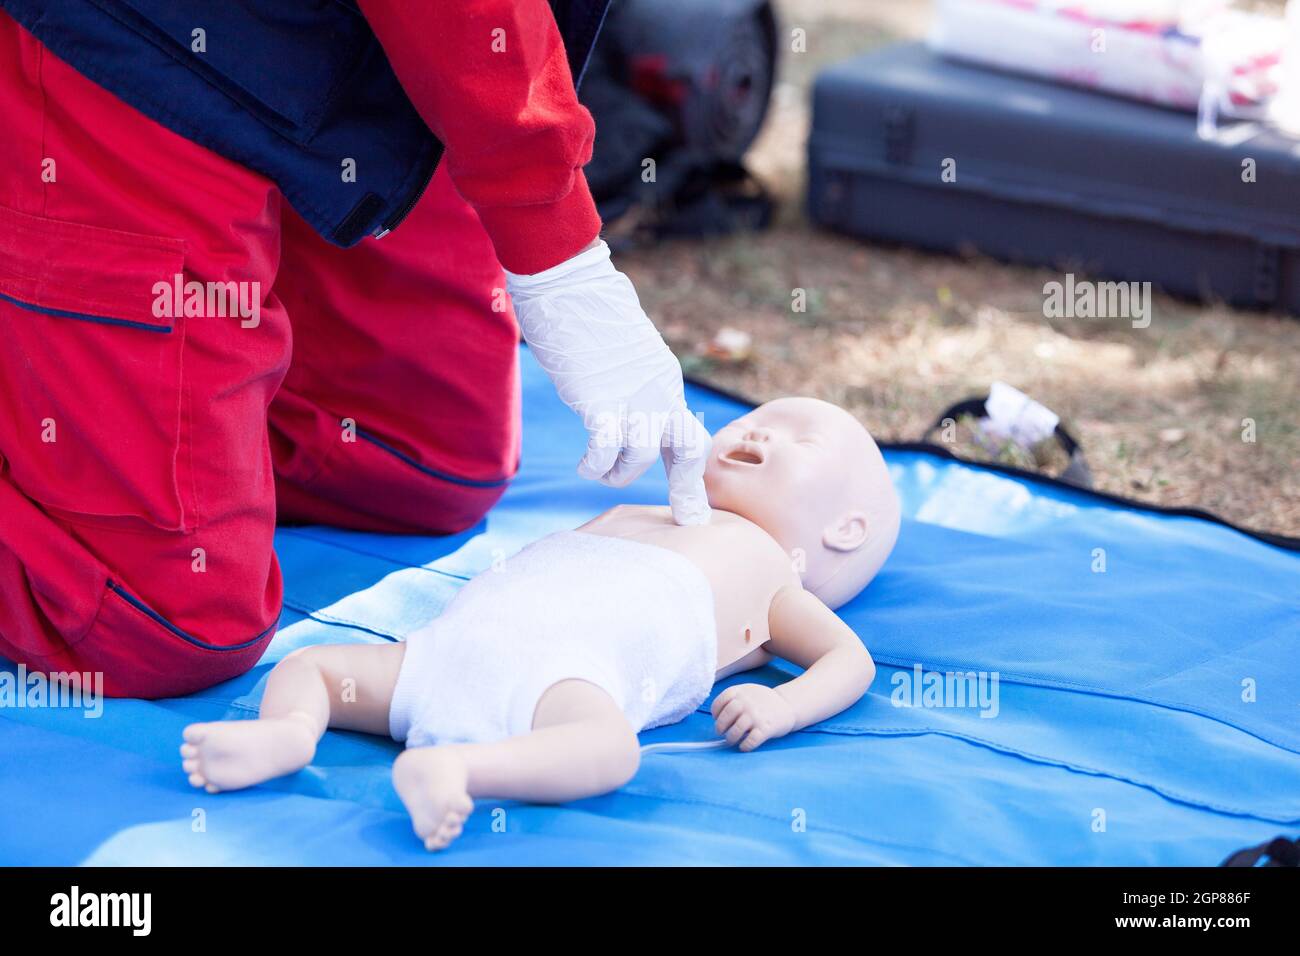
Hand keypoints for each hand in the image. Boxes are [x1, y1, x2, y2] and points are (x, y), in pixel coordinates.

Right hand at [505, 240, 711, 524]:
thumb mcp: (619, 345)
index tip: (691, 497)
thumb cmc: (583, 303)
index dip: (687, 463)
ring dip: (619, 473)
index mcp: (663, 375)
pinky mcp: (600, 398)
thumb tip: (615, 378)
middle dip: (687, 486)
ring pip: (642, 455)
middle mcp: (658, 387)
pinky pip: (605, 447)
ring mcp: (632, 394)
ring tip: (598, 470)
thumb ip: (627, 370)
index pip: (687, 427)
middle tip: (688, 517)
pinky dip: (595, 463)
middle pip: (688, 446)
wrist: (566, 280)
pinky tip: (584, 463)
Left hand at [711, 684, 796, 751]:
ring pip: (736, 731)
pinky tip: (744, 746)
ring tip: (731, 740)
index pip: (720, 701)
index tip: (716, 718)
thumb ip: (734, 698)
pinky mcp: (766, 729)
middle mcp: (747, 702)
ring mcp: (756, 716)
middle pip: (726, 716)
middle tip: (721, 732)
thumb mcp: (748, 691)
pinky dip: (745, 746)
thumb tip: (716, 717)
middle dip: (720, 727)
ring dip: (731, 738)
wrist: (788, 705)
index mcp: (741, 691)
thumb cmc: (763, 701)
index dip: (715, 711)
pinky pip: (751, 741)